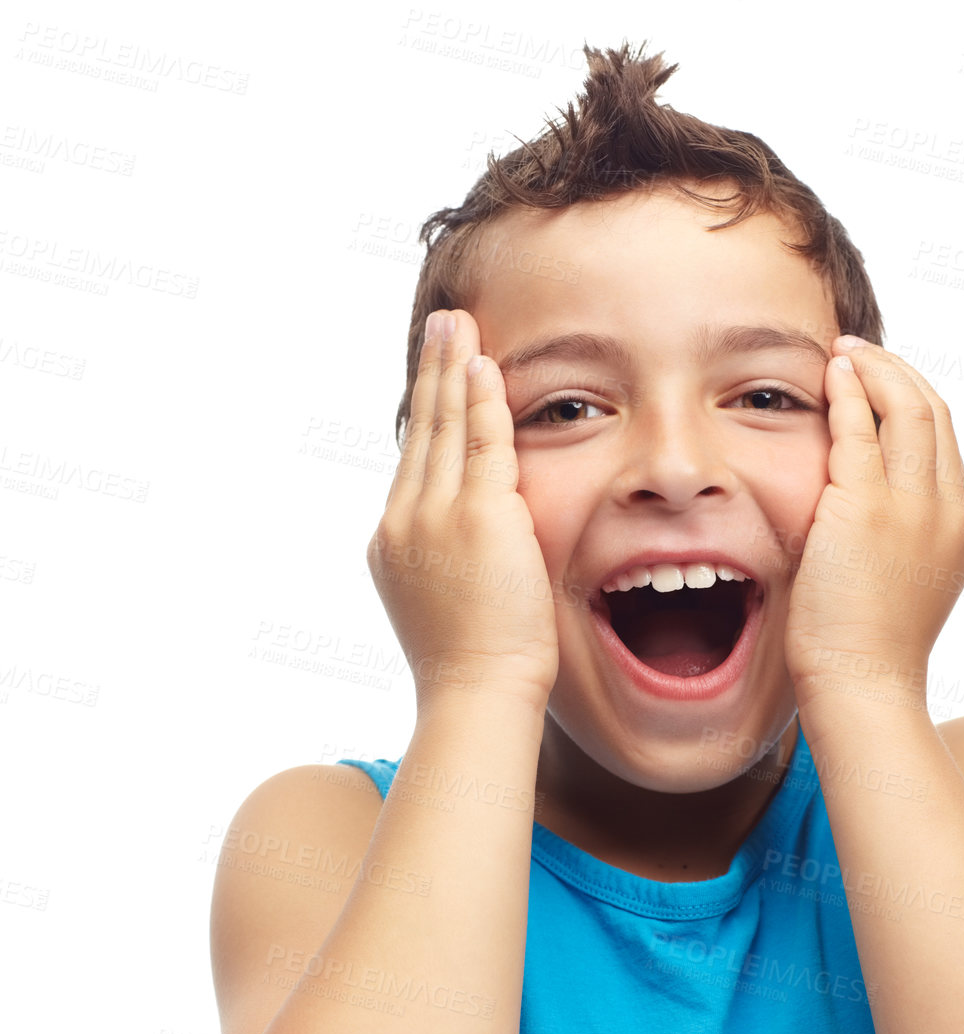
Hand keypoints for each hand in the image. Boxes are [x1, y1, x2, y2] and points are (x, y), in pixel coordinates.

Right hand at [368, 309, 558, 714]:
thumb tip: (467, 549)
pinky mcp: (476, 517)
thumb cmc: (474, 667)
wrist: (476, 693)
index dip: (426, 414)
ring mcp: (435, 517)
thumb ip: (449, 562)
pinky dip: (482, 401)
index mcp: (394, 544)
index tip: (434, 377)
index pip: (414, 464)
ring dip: (453, 369)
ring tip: (457, 325)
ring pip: (444, 427)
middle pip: (420, 433)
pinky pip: (480, 443)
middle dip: (432, 374)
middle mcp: (404, 521)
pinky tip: (485, 365)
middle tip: (440, 326)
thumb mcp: (445, 604)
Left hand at [783, 336, 963, 710]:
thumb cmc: (867, 653)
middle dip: (898, 373)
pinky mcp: (866, 509)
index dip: (915, 402)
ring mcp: (911, 508)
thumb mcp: (902, 586)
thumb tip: (867, 518)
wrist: (863, 686)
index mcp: (959, 530)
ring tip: (843, 352)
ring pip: (907, 409)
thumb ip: (899, 542)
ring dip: (874, 370)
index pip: (945, 445)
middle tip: (862, 353)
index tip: (883, 385)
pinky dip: (847, 394)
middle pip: (935, 414)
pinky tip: (830, 376)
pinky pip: (859, 429)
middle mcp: (946, 511)